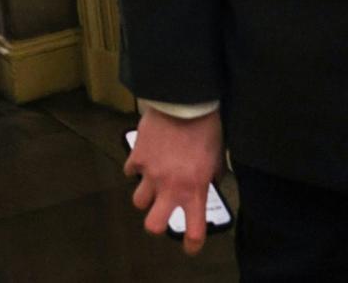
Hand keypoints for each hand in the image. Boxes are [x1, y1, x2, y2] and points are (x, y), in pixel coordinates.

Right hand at [125, 106, 222, 254]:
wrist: (183, 102)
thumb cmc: (206, 127)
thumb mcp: (216, 156)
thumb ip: (210, 175)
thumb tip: (208, 181)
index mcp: (194, 189)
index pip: (193, 230)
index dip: (192, 244)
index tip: (190, 246)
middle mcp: (170, 187)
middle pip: (153, 225)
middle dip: (157, 223)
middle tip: (162, 212)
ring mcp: (150, 173)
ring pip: (138, 201)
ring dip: (145, 194)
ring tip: (153, 181)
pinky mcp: (137, 156)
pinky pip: (131, 170)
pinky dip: (136, 168)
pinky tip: (146, 158)